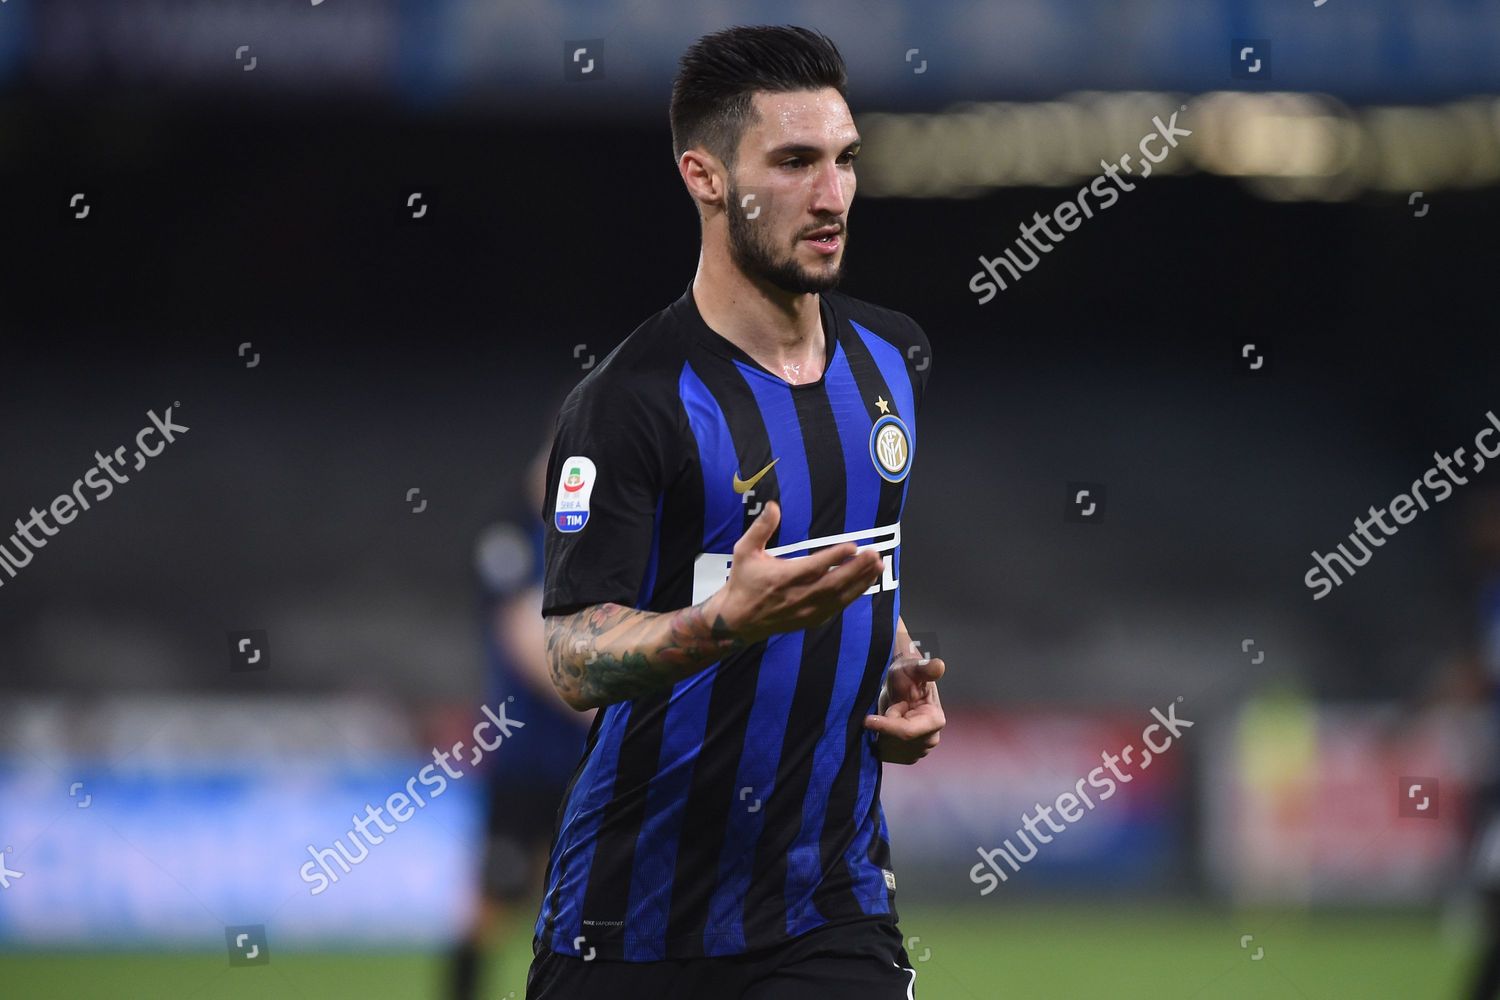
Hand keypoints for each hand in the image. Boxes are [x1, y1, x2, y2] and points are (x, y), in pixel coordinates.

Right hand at [705, 501, 884, 644]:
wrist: (738, 621)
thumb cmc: (743, 581)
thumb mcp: (744, 551)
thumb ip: (761, 528)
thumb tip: (773, 506)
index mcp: (783, 578)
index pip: (814, 567)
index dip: (834, 558)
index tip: (853, 546)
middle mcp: (798, 596)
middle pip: (834, 583)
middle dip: (857, 569)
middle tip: (875, 554)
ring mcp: (807, 611)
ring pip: (840, 597)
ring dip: (861, 582)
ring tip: (878, 566)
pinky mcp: (811, 619)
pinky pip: (837, 607)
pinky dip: (853, 595)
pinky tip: (865, 583)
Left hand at [864, 646, 944, 764]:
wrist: (899, 687)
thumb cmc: (906, 675)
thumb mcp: (912, 667)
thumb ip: (924, 668)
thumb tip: (939, 666)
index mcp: (935, 720)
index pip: (907, 732)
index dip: (886, 726)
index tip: (867, 719)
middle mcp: (930, 740)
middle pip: (896, 742)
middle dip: (885, 725)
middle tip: (890, 706)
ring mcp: (919, 751)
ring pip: (889, 749)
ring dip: (882, 732)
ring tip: (891, 714)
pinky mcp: (906, 757)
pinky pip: (885, 754)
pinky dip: (880, 740)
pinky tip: (886, 726)